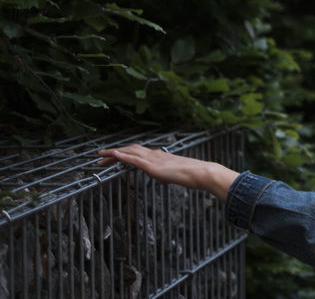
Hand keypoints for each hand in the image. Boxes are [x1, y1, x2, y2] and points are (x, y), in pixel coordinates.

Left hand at [97, 144, 239, 201]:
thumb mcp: (173, 176)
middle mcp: (155, 154)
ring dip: (114, 153)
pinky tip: (114, 155)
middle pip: (130, 150)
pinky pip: (135, 159)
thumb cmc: (190, 175)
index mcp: (159, 156)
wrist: (199, 173)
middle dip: (113, 153)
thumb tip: (161, 179)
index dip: (123, 153)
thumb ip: (165, 176)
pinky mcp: (153, 166)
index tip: (112, 157)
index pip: (137, 152)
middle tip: (100, 157)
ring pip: (130, 152)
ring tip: (101, 156)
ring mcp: (154, 159)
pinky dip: (123, 156)